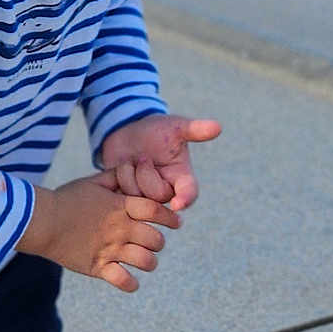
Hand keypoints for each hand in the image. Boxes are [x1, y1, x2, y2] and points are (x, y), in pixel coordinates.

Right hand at [17, 175, 180, 292]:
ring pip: (147, 261)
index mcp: (121, 207)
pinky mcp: (97, 267)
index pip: (157, 211)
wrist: (41, 220)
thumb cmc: (65, 198)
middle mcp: (120, 229)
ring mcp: (110, 249)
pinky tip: (128, 279)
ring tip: (143, 261)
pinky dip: (130, 283)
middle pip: (157, 239)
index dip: (170, 217)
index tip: (176, 222)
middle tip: (151, 242)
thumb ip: (114, 177)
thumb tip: (132, 169)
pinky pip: (124, 281)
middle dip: (158, 242)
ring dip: (148, 262)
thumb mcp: (91, 182)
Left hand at [98, 114, 221, 210]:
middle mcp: (165, 191)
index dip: (185, 199)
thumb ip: (195, 129)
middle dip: (145, 174)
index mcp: (182, 177)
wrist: (128, 131)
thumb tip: (218, 127)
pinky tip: (117, 169)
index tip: (178, 204)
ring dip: (127, 174)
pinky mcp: (124, 197)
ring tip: (129, 161)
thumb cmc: (156, 130)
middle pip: (156, 196)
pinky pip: (117, 196)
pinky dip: (114, 179)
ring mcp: (144, 196)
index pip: (189, 193)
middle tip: (142, 157)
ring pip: (135, 197)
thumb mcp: (175, 127)